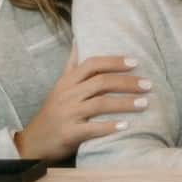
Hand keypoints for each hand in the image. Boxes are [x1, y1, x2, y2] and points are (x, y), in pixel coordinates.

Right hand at [15, 51, 152, 162]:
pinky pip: (92, 129)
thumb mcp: (60, 86)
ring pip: (100, 104)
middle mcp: (67, 95)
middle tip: (148, 85)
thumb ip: (72, 65)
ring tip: (145, 103)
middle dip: (127, 82)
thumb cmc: (52, 111)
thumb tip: (78, 39)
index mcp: (68, 81)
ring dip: (125, 103)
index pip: (92, 64)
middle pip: (101, 82)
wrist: (33, 142)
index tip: (135, 62)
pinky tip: (126, 125)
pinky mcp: (68, 133)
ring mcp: (67, 114)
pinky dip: (109, 127)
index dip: (114, 61)